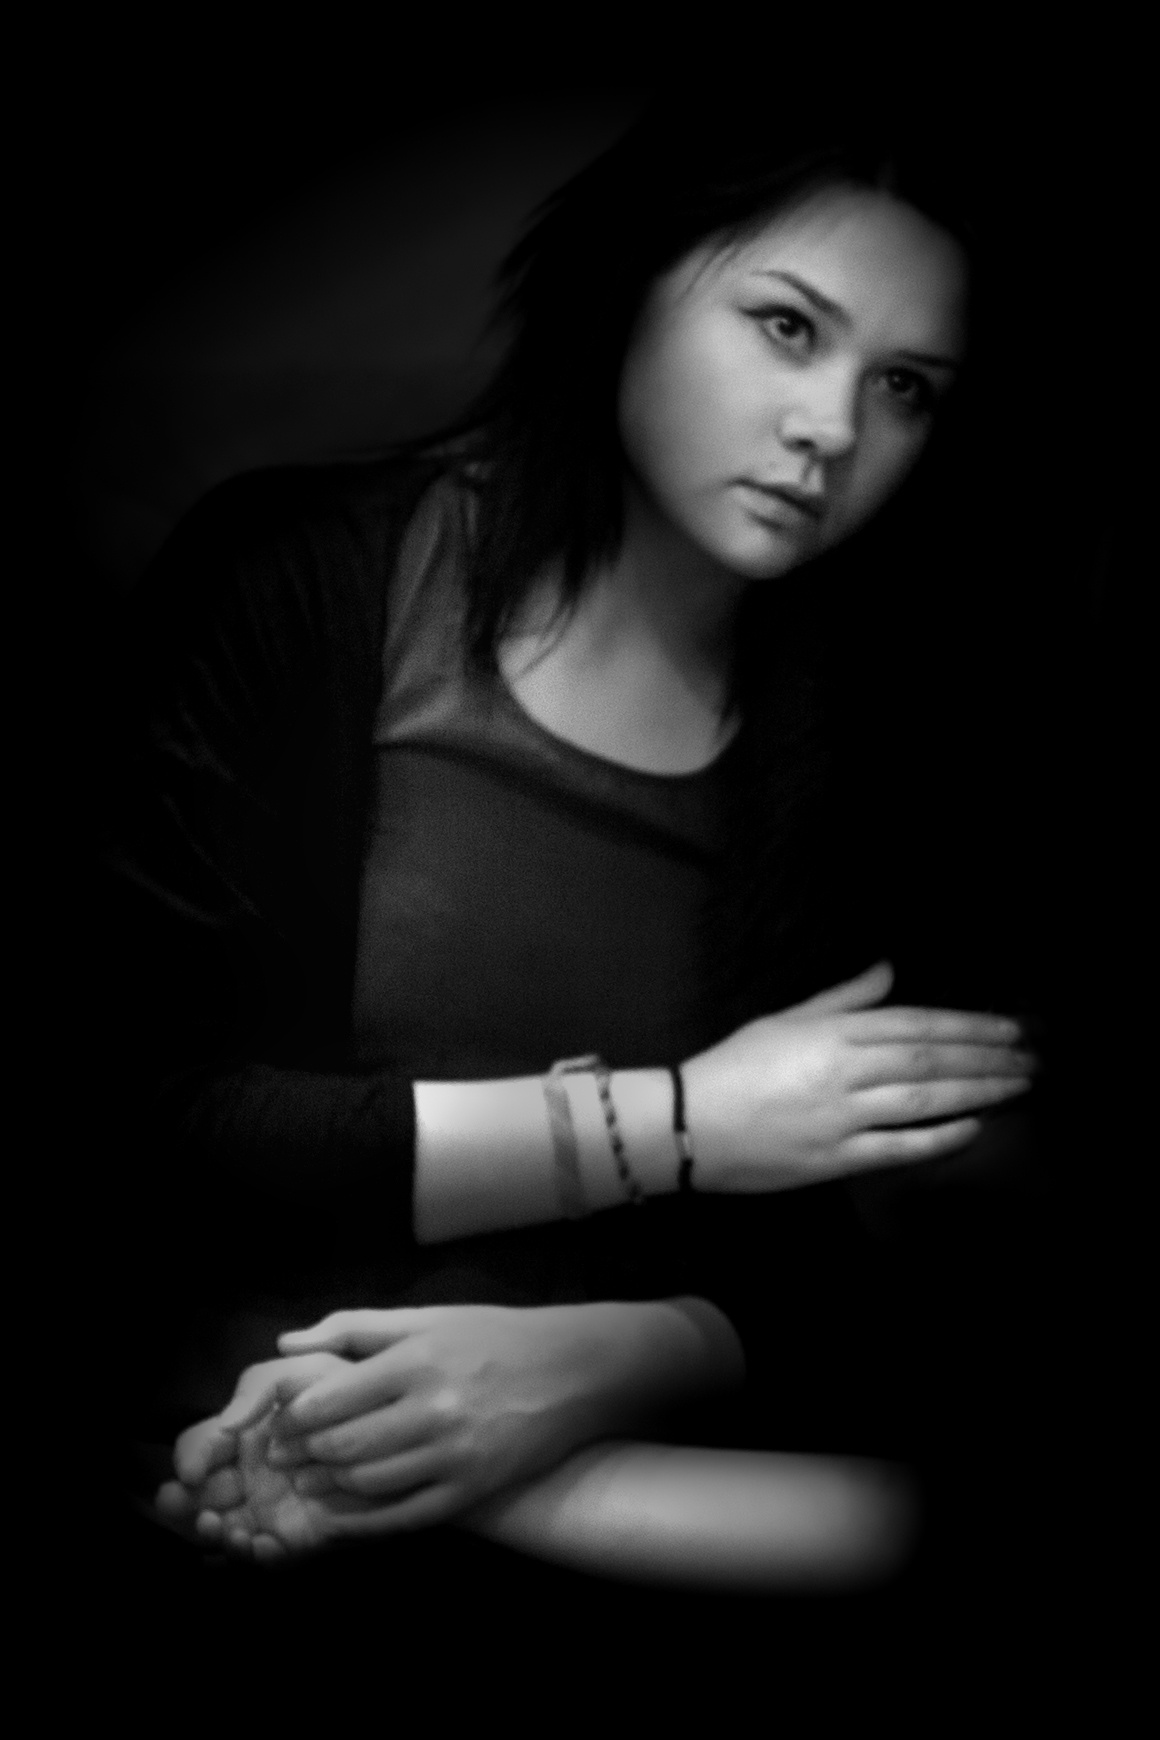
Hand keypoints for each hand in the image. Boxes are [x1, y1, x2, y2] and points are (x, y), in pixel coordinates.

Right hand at [154, 1352, 383, 1560]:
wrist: (398, 1430)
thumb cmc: (346, 1393)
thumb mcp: (302, 1374)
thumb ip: (258, 1387)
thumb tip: (225, 1424)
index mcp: (240, 1434)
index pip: (196, 1447)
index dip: (188, 1459)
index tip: (193, 1471)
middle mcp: (245, 1474)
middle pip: (194, 1496)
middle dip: (184, 1506)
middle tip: (195, 1508)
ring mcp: (266, 1508)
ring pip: (220, 1529)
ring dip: (213, 1532)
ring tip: (222, 1527)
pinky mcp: (292, 1537)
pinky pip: (261, 1555)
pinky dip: (250, 1554)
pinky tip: (254, 1543)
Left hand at [214, 1302, 710, 1533]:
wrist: (574, 1370)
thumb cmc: (493, 1338)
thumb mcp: (428, 1318)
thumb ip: (355, 1327)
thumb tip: (286, 1344)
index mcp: (417, 1359)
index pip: (330, 1400)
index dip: (293, 1418)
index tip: (279, 1421)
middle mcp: (434, 1408)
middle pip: (342, 1446)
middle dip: (302, 1455)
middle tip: (283, 1456)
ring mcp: (454, 1455)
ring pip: (366, 1483)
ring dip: (327, 1486)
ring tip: (310, 1479)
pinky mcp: (471, 1490)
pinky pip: (402, 1517)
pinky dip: (362, 1522)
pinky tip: (341, 1516)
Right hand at [682, 961, 1034, 1190]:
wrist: (689, 1123)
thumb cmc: (735, 1065)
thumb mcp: (786, 1018)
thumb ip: (844, 997)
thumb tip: (889, 969)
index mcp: (833, 1031)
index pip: (917, 1023)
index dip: (970, 1024)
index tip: (1012, 1027)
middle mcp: (844, 1070)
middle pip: (931, 1058)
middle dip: (988, 1057)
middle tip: (1035, 1057)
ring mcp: (842, 1116)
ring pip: (925, 1098)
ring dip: (978, 1090)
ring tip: (1019, 1085)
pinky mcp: (836, 1159)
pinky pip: (899, 1147)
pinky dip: (940, 1138)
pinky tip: (975, 1128)